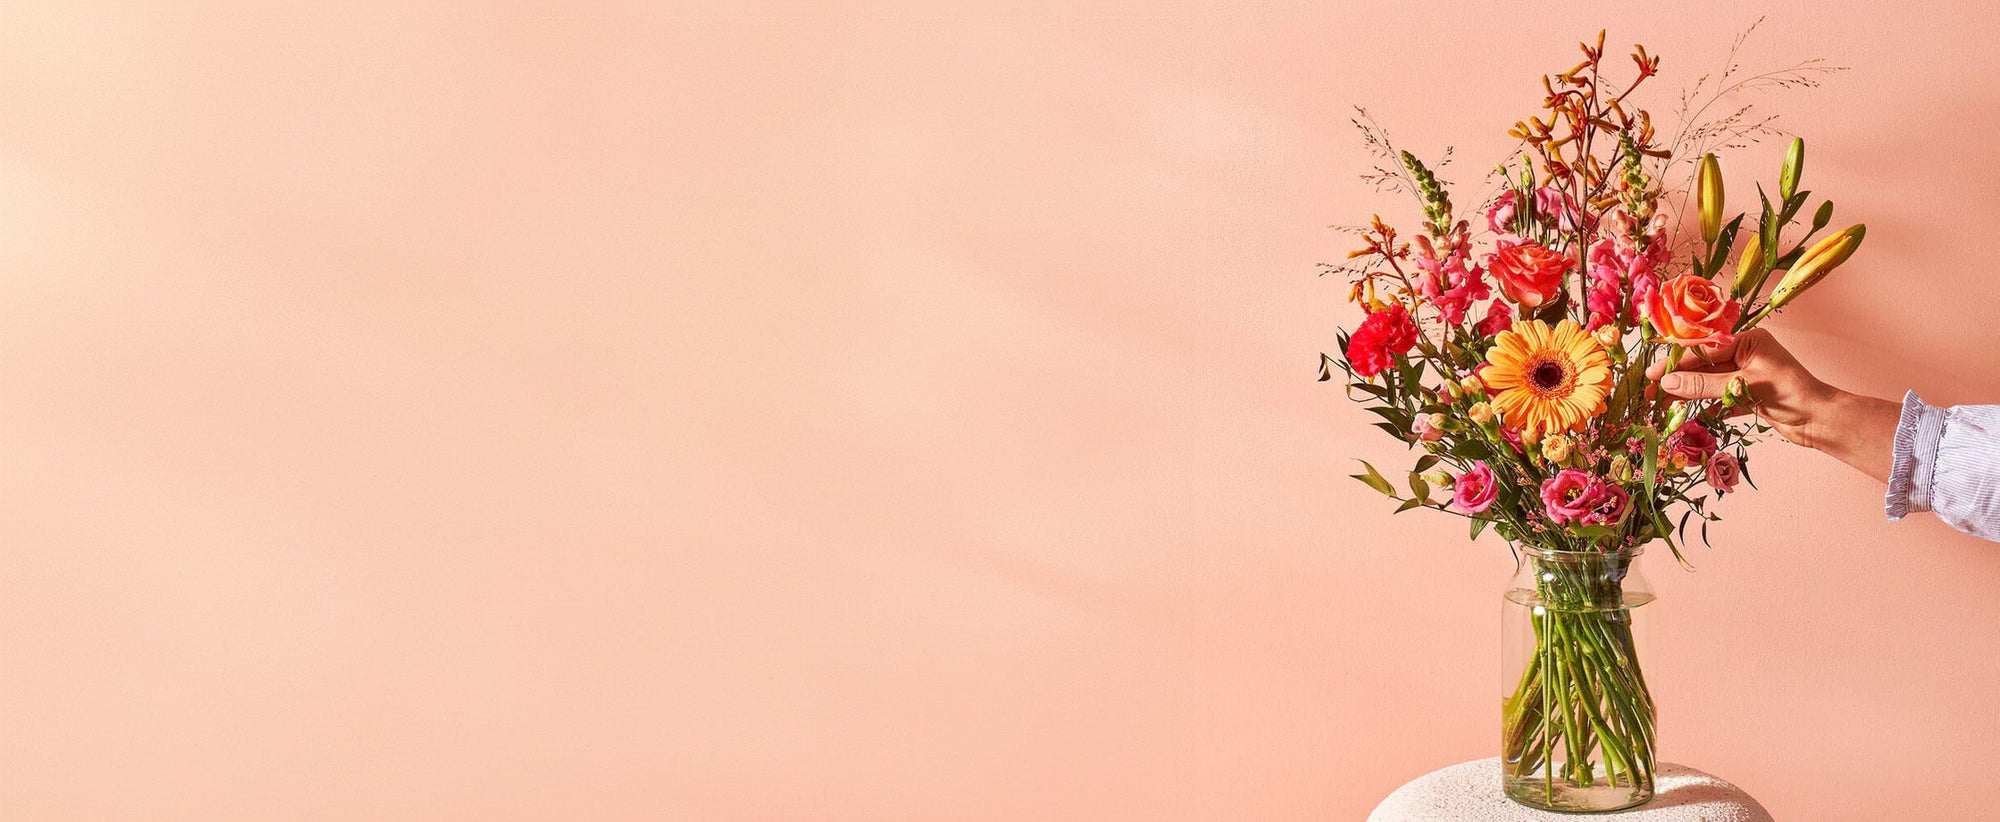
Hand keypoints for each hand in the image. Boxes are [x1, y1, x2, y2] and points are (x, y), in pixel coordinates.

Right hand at [1643, 329, 1838, 448]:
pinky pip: (1719, 399)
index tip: (1650, 374)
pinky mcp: (1748, 396)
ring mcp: (1746, 375)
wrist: (1822, 421)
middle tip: (1649, 393)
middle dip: (1677, 380)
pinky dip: (1704, 407)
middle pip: (1702, 366)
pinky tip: (1687, 415)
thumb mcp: (1746, 386)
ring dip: (1687, 395)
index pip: (1703, 349)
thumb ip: (1705, 385)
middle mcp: (1746, 354)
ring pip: (1708, 383)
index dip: (1675, 363)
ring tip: (1662, 407)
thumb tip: (1668, 384)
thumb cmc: (1793, 394)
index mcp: (1748, 341)